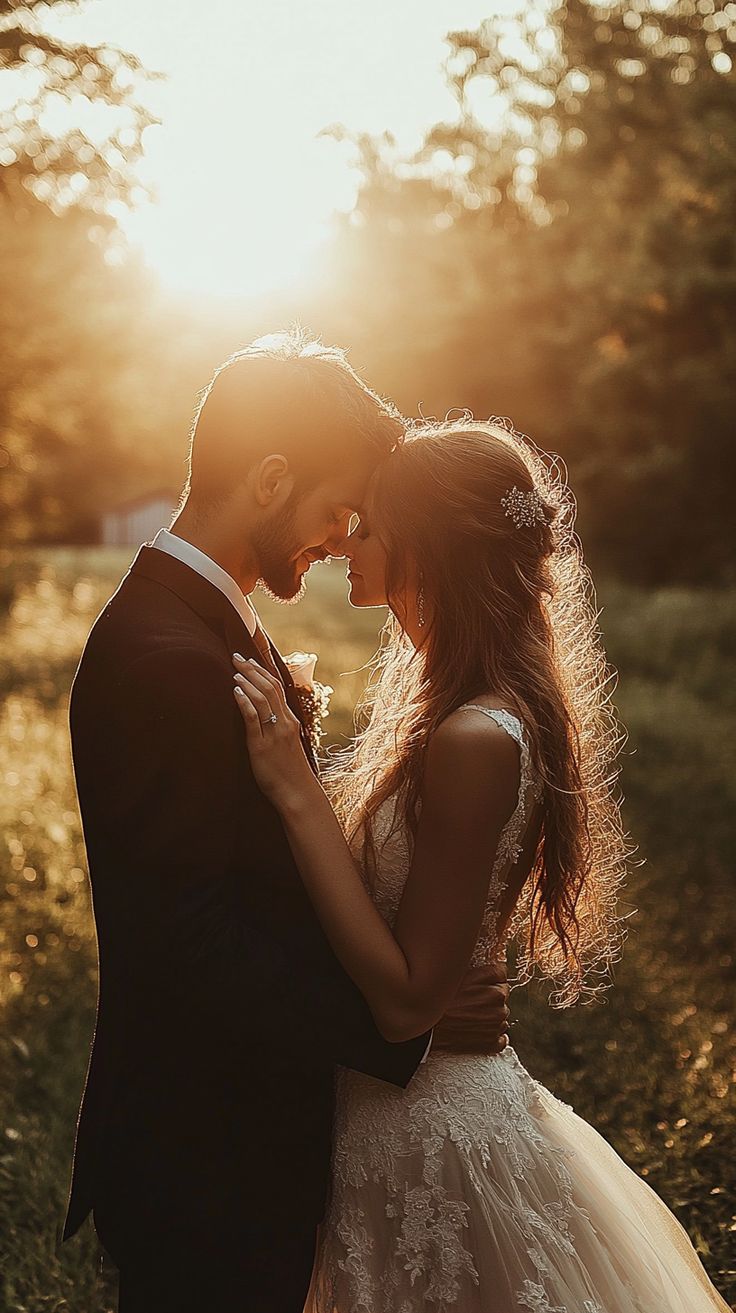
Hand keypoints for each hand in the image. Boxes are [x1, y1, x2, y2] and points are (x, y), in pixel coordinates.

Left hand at [232, 656, 314, 807]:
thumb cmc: (290, 771)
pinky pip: (254, 719)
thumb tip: (263, 716)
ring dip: (247, 682)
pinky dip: (244, 702)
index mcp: (290, 721)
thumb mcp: (286, 745)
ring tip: (234, 671)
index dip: (262, 671)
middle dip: (251, 670)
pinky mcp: (262, 747)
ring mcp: (274, 734)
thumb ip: (277, 728)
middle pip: (269, 687)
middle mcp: (284, 723)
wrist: (297, 793)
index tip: (248, 659)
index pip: (277, 687)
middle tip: (236, 657)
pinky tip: (235, 692)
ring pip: (262, 699)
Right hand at [431, 962, 509, 1055]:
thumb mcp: (456, 975)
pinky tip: (476, 1030)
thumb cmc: (437, 1001)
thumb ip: (477, 969)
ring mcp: (496, 1026)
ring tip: (469, 1015)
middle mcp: (499, 1006)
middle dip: (488, 996)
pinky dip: (491, 1035)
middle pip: (500, 995)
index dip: (487, 976)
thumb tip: (488, 965)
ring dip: (489, 1015)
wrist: (426, 1029)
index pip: (501, 975)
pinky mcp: (491, 1043)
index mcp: (494, 987)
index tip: (478, 980)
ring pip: (500, 1016)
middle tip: (468, 999)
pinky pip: (500, 1038)